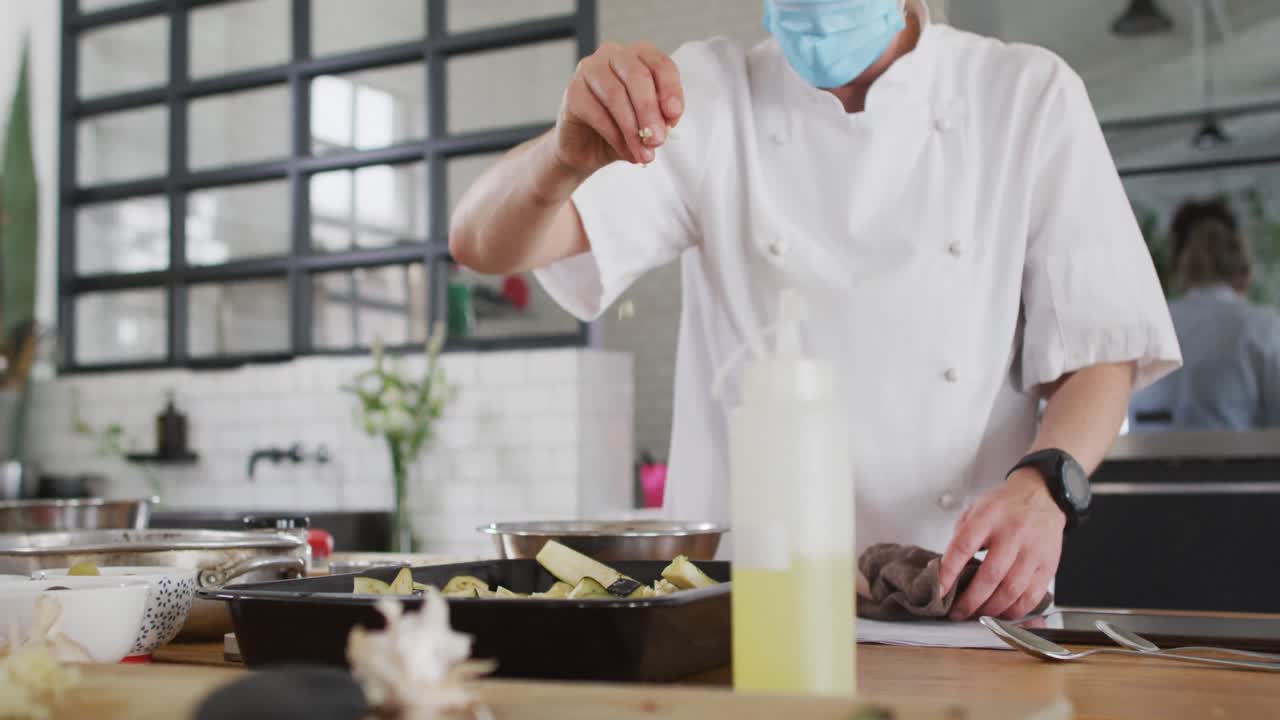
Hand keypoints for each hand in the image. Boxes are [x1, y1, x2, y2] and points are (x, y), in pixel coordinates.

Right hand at [554, 41, 683, 172]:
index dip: (670, 89)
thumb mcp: (648, 124)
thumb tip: (665, 124)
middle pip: (637, 76)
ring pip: (616, 95)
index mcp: (638, 56)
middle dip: (650, 112)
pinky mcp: (573, 90)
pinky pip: (597, 112)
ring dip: (632, 128)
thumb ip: (659, 119)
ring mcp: (590, 69)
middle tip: (657, 140)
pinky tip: (625, 149)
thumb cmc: (620, 127)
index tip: (674, 114)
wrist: (586, 147)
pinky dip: (615, 135)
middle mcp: (613, 55)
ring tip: (643, 152)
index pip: (660, 64)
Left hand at [937, 468, 1065, 619]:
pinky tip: (1003, 614)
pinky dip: (1016, 611)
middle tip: (958, 612)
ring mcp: (1033, 550)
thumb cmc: (1005, 505)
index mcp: (988, 517)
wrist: (1042, 496)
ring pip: (1012, 590)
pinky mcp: (1049, 564)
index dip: (948, 572)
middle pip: (990, 575)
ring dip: (992, 610)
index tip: (939, 591)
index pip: (963, 547)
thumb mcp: (975, 509)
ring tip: (978, 615)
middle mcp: (1013, 533)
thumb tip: (947, 570)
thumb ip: (961, 536)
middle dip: (971, 601)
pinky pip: (1033, 595)